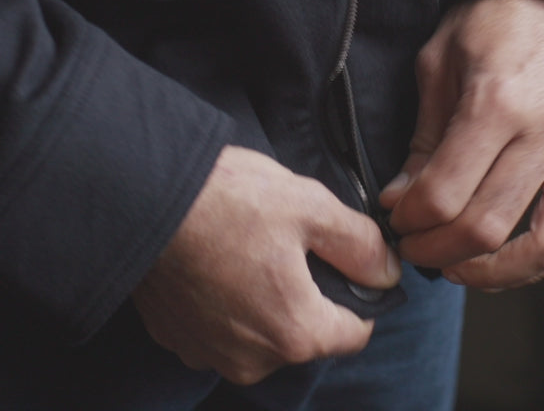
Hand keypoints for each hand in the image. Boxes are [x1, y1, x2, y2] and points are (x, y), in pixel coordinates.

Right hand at [132, 146, 400, 384]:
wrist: (143, 197)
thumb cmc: (228, 199)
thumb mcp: (310, 206)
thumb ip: (359, 244)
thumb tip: (388, 271)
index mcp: (296, 332)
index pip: (355, 332)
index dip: (358, 291)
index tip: (341, 256)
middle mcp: (254, 359)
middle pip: (306, 332)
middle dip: (307, 290)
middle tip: (286, 238)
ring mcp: (210, 353)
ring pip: (263, 331)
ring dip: (264, 296)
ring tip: (248, 244)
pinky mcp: (178, 339)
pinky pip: (222, 327)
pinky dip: (227, 300)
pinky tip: (217, 258)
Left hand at [379, 0, 543, 289]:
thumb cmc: (494, 19)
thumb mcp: (440, 64)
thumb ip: (424, 136)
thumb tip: (403, 196)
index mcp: (496, 102)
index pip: (445, 193)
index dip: (410, 218)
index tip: (395, 216)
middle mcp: (543, 133)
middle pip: (485, 226)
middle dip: (436, 249)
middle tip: (413, 245)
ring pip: (540, 246)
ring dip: (490, 272)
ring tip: (456, 266)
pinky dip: (539, 260)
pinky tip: (503, 258)